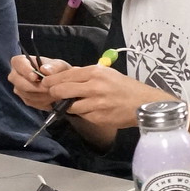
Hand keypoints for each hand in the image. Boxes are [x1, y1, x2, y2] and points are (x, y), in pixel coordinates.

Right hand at [7, 54, 66, 110]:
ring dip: (42, 95)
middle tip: (49, 88)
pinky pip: (32, 102)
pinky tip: (52, 97)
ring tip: (54, 92)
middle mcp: (16, 75)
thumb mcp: (59, 65)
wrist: (60, 83)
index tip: (35, 77)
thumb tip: (45, 70)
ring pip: (27, 94)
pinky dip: (44, 101)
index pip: (18, 63)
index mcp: (20, 62)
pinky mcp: (25, 100)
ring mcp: (19, 89)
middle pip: (20, 83)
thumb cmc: (57, 71)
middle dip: (36, 87)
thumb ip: (54, 67)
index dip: (25, 70)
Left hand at [39, 63, 159, 130]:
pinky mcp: (98, 117)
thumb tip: (62, 78)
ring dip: (69, 105)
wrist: (144, 104)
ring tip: (76, 103)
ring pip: (69, 106)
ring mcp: (96, 104)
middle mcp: (94, 87)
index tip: (45, 83)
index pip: (65, 76)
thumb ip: (86, 75)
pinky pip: (82, 115)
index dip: (51, 81)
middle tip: (55, 95)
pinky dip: (83, 113)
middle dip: (55, 93)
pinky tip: (91, 110)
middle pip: (61, 91)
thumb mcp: (106, 74)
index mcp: (95, 72)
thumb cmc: (125, 87)